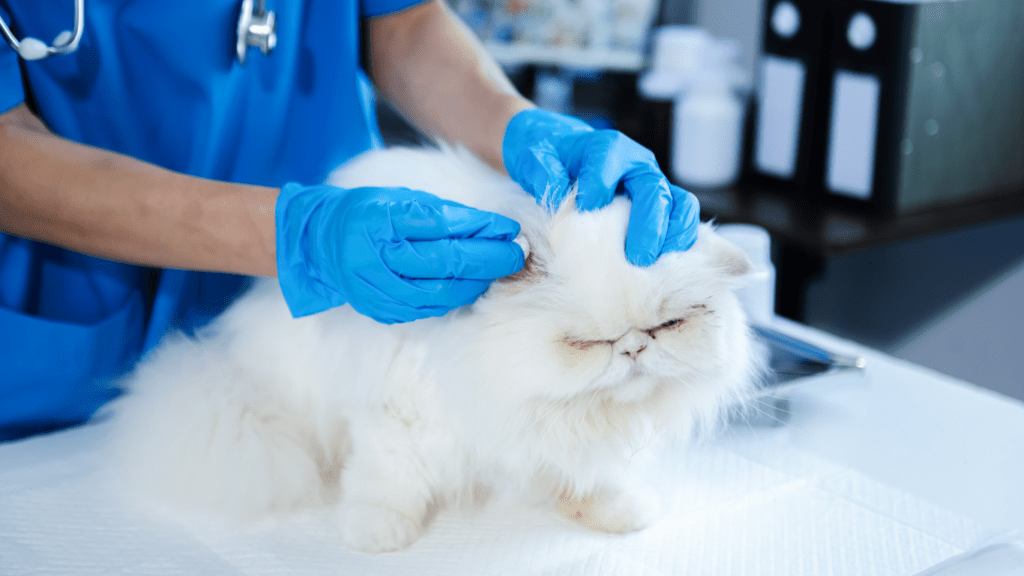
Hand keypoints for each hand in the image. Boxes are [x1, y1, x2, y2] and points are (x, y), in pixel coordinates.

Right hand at [275, 184, 524, 322]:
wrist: (320, 245)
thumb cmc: (366, 214)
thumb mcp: (401, 201)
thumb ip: (446, 215)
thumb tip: (494, 227)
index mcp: (381, 225)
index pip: (444, 231)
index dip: (483, 234)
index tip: (512, 230)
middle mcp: (377, 262)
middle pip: (447, 267)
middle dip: (489, 261)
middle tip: (519, 252)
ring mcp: (379, 292)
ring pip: (442, 294)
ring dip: (478, 282)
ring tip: (500, 267)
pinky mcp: (383, 311)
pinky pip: (430, 308)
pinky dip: (457, 296)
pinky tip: (474, 284)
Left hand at [502, 108, 699, 266]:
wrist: (562, 154)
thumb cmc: (551, 158)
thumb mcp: (534, 157)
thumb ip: (542, 171)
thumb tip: (557, 191)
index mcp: (606, 148)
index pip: (608, 163)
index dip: (598, 187)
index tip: (585, 208)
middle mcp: (637, 164)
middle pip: (652, 190)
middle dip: (647, 225)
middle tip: (636, 257)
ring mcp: (652, 184)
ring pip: (678, 203)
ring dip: (671, 234)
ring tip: (655, 263)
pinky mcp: (659, 203)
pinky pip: (680, 218)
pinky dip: (678, 239)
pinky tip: (664, 263)